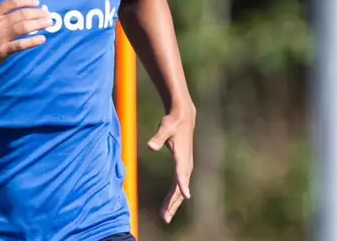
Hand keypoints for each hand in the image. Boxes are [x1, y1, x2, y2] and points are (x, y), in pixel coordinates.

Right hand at [0, 0, 51, 71]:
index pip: (12, 3)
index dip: (26, 1)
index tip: (37, 2)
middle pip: (21, 15)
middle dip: (37, 13)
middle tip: (48, 13)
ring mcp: (0, 38)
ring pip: (23, 28)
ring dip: (39, 25)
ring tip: (49, 23)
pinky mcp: (3, 51)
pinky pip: (20, 45)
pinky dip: (32, 42)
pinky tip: (42, 39)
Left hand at [148, 105, 195, 223]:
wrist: (184, 119)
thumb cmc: (173, 123)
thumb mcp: (164, 128)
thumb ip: (157, 138)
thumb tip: (150, 146)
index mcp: (182, 157)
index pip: (181, 173)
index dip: (183, 184)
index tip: (185, 196)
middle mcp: (186, 165)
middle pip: (180, 188)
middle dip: (173, 204)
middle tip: (165, 217)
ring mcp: (186, 168)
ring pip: (179, 191)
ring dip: (173, 204)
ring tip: (165, 217)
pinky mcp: (183, 168)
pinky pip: (178, 186)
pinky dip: (173, 197)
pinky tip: (168, 206)